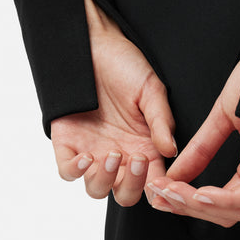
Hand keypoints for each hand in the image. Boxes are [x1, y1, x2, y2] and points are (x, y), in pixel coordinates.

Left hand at [50, 0, 176, 205]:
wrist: (92, 44)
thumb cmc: (125, 64)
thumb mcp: (151, 91)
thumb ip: (161, 122)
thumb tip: (172, 151)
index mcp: (144, 146)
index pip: (153, 182)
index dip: (158, 188)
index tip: (162, 181)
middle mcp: (120, 154)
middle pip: (124, 194)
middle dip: (132, 187)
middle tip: (138, 161)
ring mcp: (93, 151)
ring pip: (96, 189)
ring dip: (106, 180)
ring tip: (113, 154)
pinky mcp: (67, 144)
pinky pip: (68, 172)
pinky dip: (77, 171)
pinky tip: (88, 156)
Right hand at [146, 43, 239, 226]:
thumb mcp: (225, 116)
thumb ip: (201, 148)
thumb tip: (176, 175)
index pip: (225, 200)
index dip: (191, 203)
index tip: (164, 195)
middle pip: (232, 212)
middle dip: (192, 209)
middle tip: (163, 198)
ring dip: (204, 207)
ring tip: (175, 195)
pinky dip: (227, 199)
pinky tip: (201, 194)